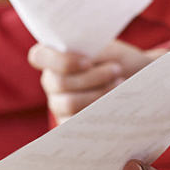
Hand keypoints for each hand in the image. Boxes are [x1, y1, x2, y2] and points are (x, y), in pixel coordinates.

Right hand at [29, 41, 157, 123]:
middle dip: (91, 77)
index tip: (88, 62)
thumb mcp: (104, 47)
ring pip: (69, 102)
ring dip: (98, 93)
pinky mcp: (68, 122)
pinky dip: (98, 110)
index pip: (38, 57)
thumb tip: (89, 60)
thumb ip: (90, 50)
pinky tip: (113, 101)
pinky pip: (76, 122)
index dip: (61, 61)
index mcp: (52, 55)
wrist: (131, 76)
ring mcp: (57, 102)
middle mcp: (50, 80)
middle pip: (59, 82)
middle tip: (116, 69)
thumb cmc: (113, 57)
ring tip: (119, 83)